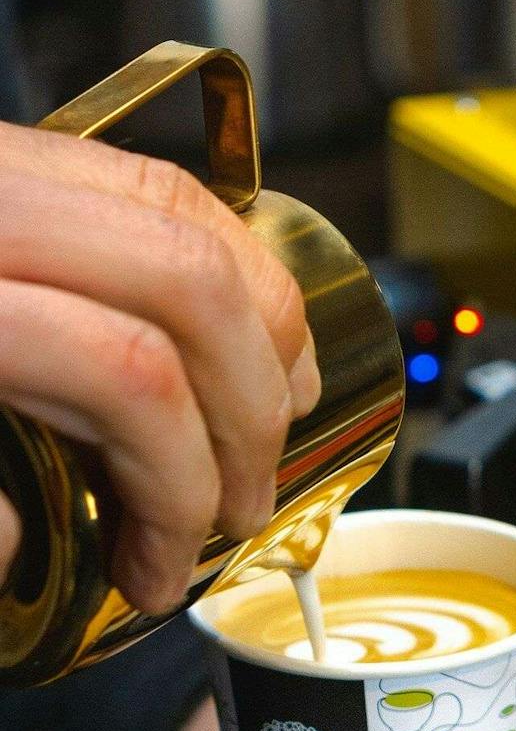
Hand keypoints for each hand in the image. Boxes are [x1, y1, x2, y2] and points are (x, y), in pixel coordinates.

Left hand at [0, 122, 320, 612]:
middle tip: (242, 505)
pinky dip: (240, 271)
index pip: (121, 373)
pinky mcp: (33, 158)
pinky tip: (251, 336)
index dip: (170, 492)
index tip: (158, 572)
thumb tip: (24, 546)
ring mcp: (12, 163)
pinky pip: (177, 194)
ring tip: (276, 425)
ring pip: (201, 226)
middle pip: (191, 289)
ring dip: (267, 341)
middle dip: (247, 418)